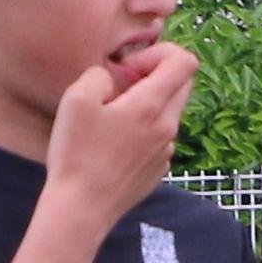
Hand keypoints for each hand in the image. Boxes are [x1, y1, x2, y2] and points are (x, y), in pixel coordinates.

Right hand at [43, 39, 197, 233]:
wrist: (81, 209)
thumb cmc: (77, 155)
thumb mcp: (76, 99)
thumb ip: (100, 75)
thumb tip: (112, 78)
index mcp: (151, 106)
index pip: (185, 62)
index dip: (160, 52)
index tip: (131, 67)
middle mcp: (167, 127)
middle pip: (181, 85)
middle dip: (155, 75)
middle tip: (121, 87)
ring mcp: (165, 151)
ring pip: (168, 113)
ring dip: (146, 105)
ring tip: (111, 119)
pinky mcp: (157, 170)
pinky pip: (158, 139)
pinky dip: (142, 131)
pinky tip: (113, 145)